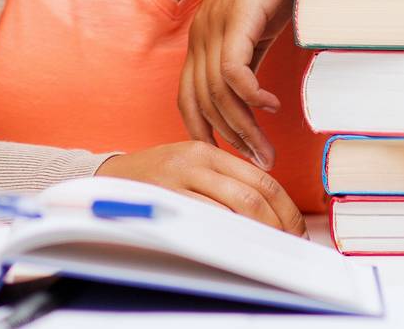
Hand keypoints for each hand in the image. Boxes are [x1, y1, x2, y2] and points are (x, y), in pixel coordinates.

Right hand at [95, 141, 305, 235]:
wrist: (107, 178)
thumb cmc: (154, 178)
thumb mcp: (189, 167)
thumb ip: (223, 180)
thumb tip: (268, 212)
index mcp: (207, 151)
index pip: (260, 179)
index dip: (286, 209)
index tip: (297, 230)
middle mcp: (195, 160)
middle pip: (253, 194)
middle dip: (279, 224)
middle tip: (290, 245)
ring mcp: (178, 179)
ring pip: (235, 206)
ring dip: (259, 233)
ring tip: (270, 250)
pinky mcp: (163, 198)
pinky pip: (206, 220)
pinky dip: (229, 236)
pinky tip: (239, 248)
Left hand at [179, 0, 294, 169]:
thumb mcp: (257, 31)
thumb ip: (249, 62)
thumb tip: (255, 102)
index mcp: (201, 41)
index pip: (187, 98)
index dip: (202, 131)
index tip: (226, 158)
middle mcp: (200, 36)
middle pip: (203, 103)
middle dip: (231, 140)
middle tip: (260, 164)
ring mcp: (214, 27)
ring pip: (218, 94)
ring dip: (245, 127)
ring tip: (268, 149)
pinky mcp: (236, 21)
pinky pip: (233, 72)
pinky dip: (251, 96)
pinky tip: (273, 106)